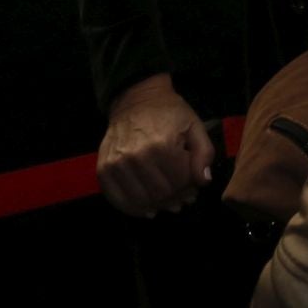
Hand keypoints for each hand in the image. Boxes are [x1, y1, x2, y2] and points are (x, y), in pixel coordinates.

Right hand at [96, 74, 213, 217]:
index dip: (189, 189)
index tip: (193, 188)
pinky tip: (145, 208)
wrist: (136, 99)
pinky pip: (117, 199)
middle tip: (182, 199)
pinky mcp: (103, 169)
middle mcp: (136, 156)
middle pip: (160, 194)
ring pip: (140, 201)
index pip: (179, 183)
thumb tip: (203, 182)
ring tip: (166, 204)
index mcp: (161, 145)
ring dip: (157, 206)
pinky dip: (133, 208)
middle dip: (175, 199)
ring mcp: (116, 164)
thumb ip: (204, 153)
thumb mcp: (194, 126)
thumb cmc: (169, 113)